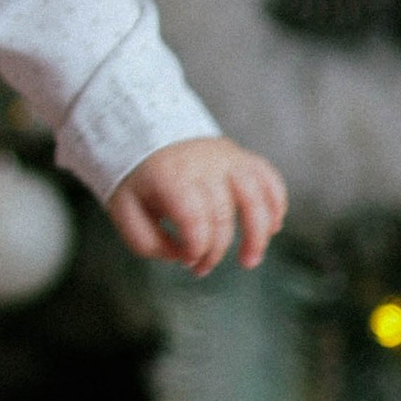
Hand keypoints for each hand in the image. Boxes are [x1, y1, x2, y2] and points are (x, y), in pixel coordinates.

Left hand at [106, 135, 286, 276]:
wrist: (147, 131)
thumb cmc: (138, 177)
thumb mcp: (124, 210)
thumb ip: (146, 242)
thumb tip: (181, 256)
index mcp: (170, 176)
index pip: (195, 219)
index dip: (196, 249)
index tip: (186, 261)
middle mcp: (203, 164)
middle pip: (222, 215)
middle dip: (215, 252)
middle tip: (201, 269)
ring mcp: (227, 157)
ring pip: (256, 196)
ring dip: (258, 234)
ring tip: (249, 261)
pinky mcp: (242, 156)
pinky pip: (269, 179)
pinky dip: (276, 205)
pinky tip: (273, 228)